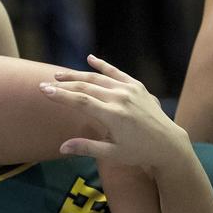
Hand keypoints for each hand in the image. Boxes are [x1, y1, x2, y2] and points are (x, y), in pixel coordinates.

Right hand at [39, 54, 187, 171]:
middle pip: (86, 87)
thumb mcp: (113, 153)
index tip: (44, 91)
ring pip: (99, 78)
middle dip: (64, 85)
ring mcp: (130, 90)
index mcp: (113, 116)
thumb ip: (87, 147)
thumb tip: (62, 147)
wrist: (168, 143)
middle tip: (45, 84)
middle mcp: (120, 99)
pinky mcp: (137, 86)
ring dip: (78, 75)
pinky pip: (117, 73)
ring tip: (60, 75)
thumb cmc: (139, 152)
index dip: (61, 95)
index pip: (81, 101)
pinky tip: (90, 59)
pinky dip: (103, 65)